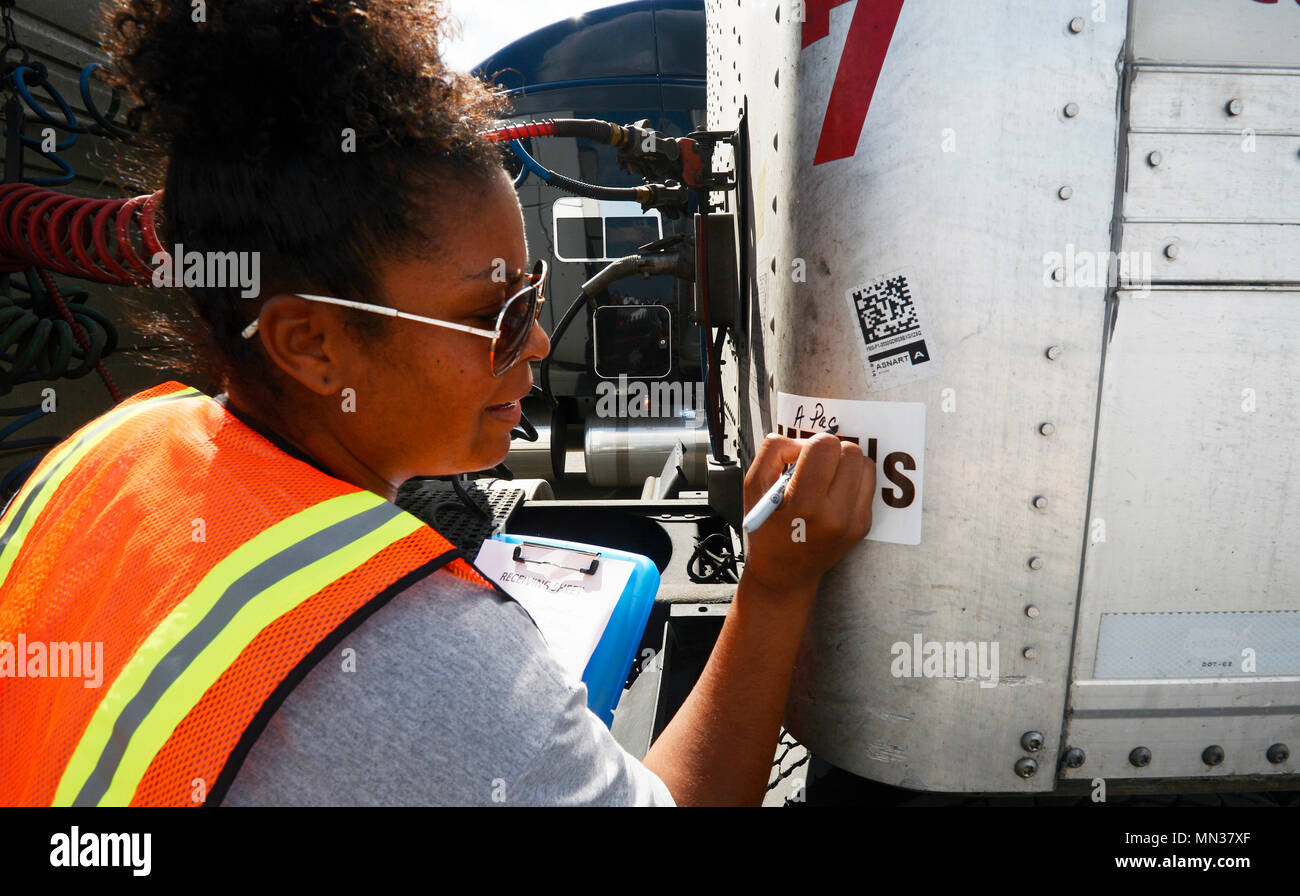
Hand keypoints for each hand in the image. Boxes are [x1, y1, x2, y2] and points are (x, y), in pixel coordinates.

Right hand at [740, 432, 874, 596]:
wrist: (784, 572)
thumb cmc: (766, 528)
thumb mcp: (753, 487)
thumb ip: (773, 451)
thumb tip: (803, 441)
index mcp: (805, 505)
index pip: (825, 446)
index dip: (811, 444)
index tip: (801, 458)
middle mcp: (835, 515)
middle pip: (851, 451)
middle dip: (831, 452)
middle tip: (814, 467)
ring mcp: (854, 522)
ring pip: (865, 464)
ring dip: (845, 463)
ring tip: (825, 478)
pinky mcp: (864, 525)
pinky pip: (868, 483)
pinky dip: (852, 480)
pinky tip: (834, 492)